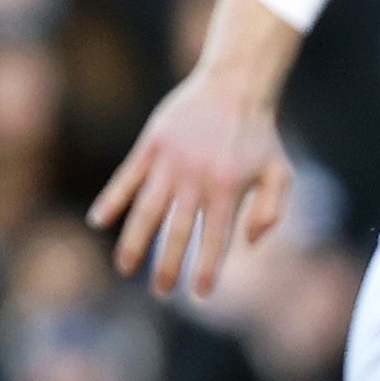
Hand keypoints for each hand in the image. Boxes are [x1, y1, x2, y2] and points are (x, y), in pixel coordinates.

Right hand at [90, 0, 299, 298]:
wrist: (234, 87)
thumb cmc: (260, 135)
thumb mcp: (280, 173)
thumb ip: (270, 210)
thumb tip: (247, 242)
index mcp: (227, 189)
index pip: (215, 239)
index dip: (206, 268)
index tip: (199, 294)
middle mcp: (196, 180)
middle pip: (178, 232)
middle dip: (168, 265)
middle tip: (162, 291)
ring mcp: (170, 163)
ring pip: (146, 211)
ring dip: (134, 242)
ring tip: (126, 269)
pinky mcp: (150, 146)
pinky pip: (126, 178)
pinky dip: (112, 199)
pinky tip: (99, 221)